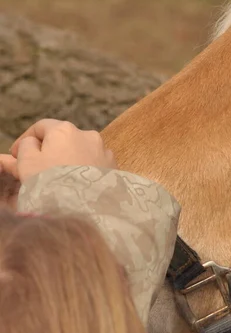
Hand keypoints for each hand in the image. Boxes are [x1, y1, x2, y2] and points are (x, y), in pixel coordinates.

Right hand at [0, 119, 116, 182]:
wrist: (86, 206)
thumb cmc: (52, 181)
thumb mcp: (28, 163)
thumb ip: (26, 147)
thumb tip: (31, 142)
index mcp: (64, 129)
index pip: (41, 127)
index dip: (26, 139)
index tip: (16, 154)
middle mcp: (87, 135)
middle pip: (62, 138)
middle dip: (49, 150)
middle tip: (36, 167)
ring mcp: (103, 150)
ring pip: (79, 151)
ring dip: (67, 159)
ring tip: (58, 178)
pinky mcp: (113, 165)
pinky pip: (93, 163)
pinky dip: (83, 169)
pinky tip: (77, 183)